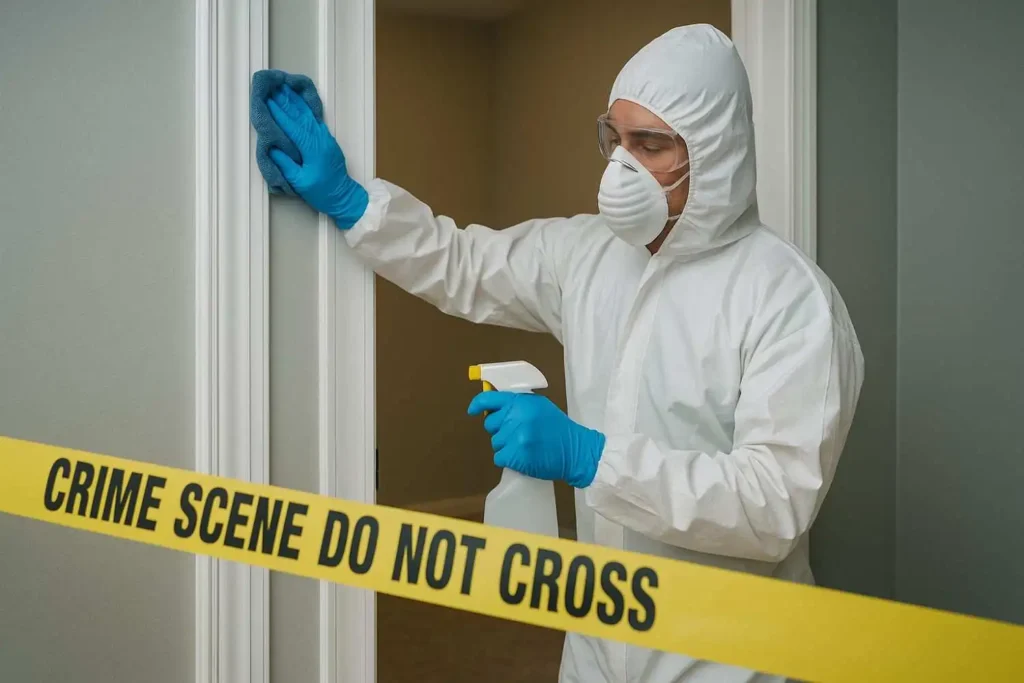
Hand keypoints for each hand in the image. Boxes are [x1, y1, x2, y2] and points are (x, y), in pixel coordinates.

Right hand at [266, 84, 368, 228]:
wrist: (344, 196)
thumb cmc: (322, 192)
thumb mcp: (300, 182)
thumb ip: (285, 164)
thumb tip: (271, 147)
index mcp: (312, 148)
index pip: (292, 126)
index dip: (278, 113)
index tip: (266, 100)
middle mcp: (320, 138)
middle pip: (300, 115)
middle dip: (285, 100)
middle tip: (273, 85)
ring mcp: (325, 138)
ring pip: (308, 115)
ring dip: (295, 100)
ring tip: (284, 87)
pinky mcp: (327, 140)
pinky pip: (315, 119)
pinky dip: (306, 108)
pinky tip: (300, 101)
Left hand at [467, 391, 604, 487]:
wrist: (575, 450)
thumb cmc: (558, 428)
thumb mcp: (539, 406)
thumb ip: (518, 404)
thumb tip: (495, 407)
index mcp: (521, 402)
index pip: (489, 399)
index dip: (477, 404)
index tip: (472, 410)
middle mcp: (516, 418)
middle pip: (490, 424)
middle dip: (500, 430)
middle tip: (517, 433)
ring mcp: (515, 438)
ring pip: (495, 443)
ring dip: (506, 446)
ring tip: (524, 446)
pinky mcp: (515, 456)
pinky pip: (499, 458)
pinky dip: (508, 459)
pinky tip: (522, 456)